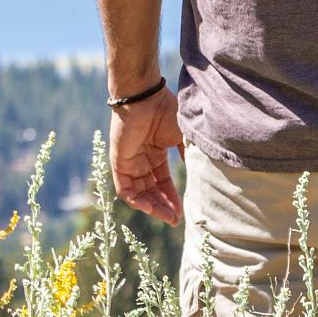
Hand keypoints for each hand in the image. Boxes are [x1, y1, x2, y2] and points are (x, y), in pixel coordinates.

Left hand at [109, 83, 183, 225]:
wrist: (146, 96)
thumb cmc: (166, 111)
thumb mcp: (182, 137)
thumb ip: (187, 155)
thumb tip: (199, 173)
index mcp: (156, 153)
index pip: (162, 182)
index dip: (172, 198)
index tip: (182, 213)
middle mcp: (142, 159)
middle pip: (151, 191)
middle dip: (163, 206)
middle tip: (175, 220)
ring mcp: (129, 161)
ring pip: (138, 193)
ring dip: (152, 207)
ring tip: (167, 217)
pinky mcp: (118, 161)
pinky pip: (124, 187)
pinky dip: (135, 200)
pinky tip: (150, 208)